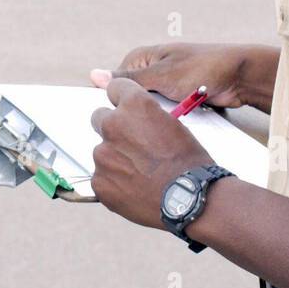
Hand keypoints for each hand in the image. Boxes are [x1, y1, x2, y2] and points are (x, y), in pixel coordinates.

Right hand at [90, 42, 278, 112]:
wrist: (240, 77)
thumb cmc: (203, 68)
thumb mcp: (162, 75)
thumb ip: (129, 79)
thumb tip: (94, 76)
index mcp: (141, 58)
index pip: (114, 83)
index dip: (115, 102)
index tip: (117, 119)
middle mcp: (151, 70)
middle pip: (131, 99)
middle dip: (138, 112)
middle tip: (145, 123)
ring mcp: (165, 86)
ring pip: (148, 110)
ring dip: (155, 118)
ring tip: (162, 124)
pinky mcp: (179, 100)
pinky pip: (165, 115)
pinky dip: (168, 121)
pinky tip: (171, 128)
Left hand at [90, 78, 212, 228]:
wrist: (189, 199)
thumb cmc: (188, 162)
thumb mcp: (172, 124)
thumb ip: (145, 116)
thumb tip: (134, 120)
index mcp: (134, 105)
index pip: (115, 88)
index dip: (122, 99)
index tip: (126, 110)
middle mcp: (112, 124)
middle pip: (100, 118)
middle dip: (113, 128)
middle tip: (133, 145)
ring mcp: (102, 154)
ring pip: (102, 151)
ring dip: (115, 158)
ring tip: (140, 174)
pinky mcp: (98, 181)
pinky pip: (101, 176)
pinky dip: (114, 182)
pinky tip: (134, 189)